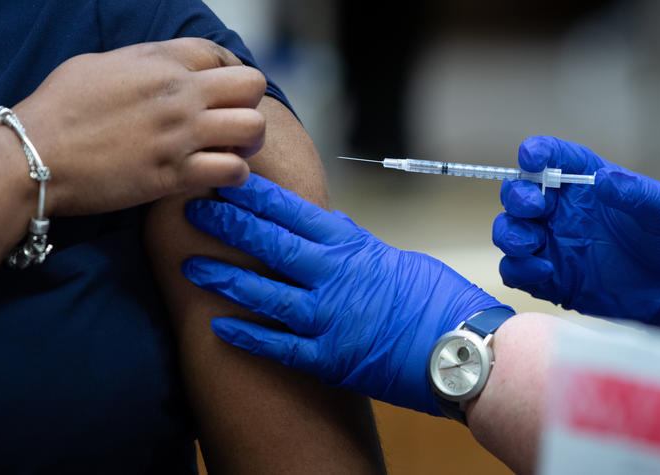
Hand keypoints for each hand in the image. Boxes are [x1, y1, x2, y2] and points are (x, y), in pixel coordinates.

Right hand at [13, 37, 266, 215]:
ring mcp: (180, 135)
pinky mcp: (175, 175)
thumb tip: (169, 65)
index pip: (221, 55)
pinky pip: (234, 171)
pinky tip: (215, 175)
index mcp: (160, 63)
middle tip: (231, 122)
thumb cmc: (59, 108)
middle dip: (247, 104)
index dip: (225, 74)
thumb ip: (145, 61)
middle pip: (251, 86)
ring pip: (253, 129)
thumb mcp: (101, 64)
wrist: (33, 156)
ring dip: (247, 141)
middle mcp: (178, 95)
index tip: (217, 93)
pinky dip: (233, 174)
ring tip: (229, 150)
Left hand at [182, 174, 507, 414]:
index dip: (255, 194)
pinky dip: (248, 337)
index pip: (293, 211)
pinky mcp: (331, 359)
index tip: (226, 177)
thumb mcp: (395, 258)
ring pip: (265, 293)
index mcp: (354, 246)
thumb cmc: (439, 300)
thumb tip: (325, 232)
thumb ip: (354, 247)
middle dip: (228, 225)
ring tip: (191, 267)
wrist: (468, 350)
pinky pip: (280, 346)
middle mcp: (335, 277)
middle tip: (192, 209)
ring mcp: (330, 319)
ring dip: (225, 279)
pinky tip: (218, 328)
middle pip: (270, 244)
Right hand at [493, 136, 659, 325]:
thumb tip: (603, 180)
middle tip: (535, 207)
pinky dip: (519, 269)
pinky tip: (544, 271)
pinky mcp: (547, 278)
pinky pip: (515, 270)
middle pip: (518, 193)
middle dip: (517, 196)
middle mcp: (560, 211)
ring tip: (531, 243)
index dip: (537, 152)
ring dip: (509, 234)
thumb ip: (636, 194)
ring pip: (508, 231)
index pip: (553, 157)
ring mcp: (550, 244)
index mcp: (584, 183)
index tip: (532, 157)